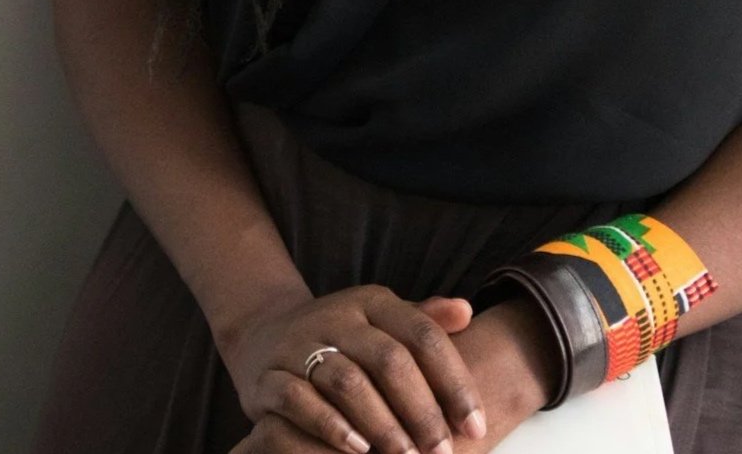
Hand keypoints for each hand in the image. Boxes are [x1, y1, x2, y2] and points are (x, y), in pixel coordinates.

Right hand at [220, 284, 489, 453]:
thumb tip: (467, 312)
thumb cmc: (344, 338)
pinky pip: (300, 398)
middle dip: (421, 410)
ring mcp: (302, 343)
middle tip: (442, 451)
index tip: (475, 424)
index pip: (423, 335)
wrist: (266, 336)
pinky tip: (357, 450)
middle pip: (389, 359)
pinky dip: (330, 426)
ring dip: (382, 423)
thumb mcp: (382, 322)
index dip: (453, 380)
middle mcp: (339, 317)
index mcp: (374, 302)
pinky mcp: (270, 375)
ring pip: (348, 381)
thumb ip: (424, 321)